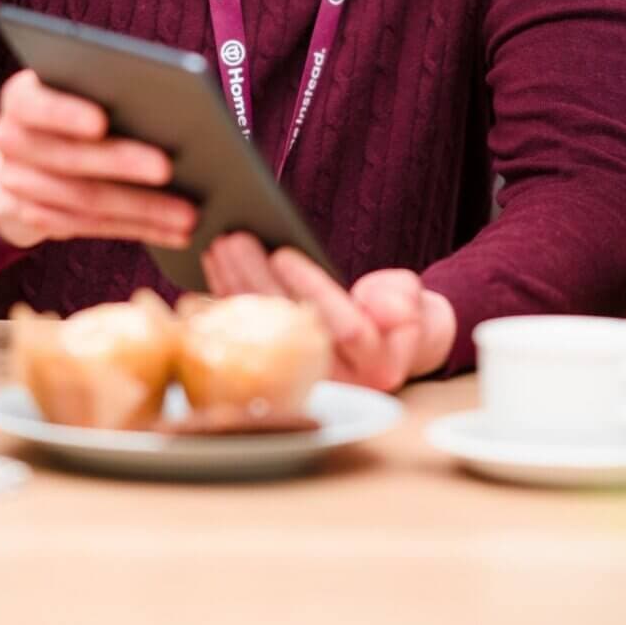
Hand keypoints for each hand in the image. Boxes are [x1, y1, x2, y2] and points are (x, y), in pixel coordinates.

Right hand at [0, 69, 196, 250]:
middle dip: (121, 164)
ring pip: (85, 201)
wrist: (24, 155)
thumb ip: (109, 92)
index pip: (34, 103)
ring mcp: (17, 183)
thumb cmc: (74, 108)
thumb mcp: (80, 92)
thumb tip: (171, 104)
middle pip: (68, 157)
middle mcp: (11, 140)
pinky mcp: (35, 218)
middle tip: (167, 168)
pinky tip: (175, 231)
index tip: (101, 122)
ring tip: (188, 213)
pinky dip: (139, 229)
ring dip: (142, 209)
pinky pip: (91, 227)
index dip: (65, 114)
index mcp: (21, 98)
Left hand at [202, 233, 456, 391]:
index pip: (343, 327)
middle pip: (288, 330)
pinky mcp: (276, 376)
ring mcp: (303, 385)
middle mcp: (337, 384)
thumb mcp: (414, 301)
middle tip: (235, 240)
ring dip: (235, 289)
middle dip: (258, 281)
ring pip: (260, 336)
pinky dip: (226, 306)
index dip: (310, 288)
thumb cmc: (402, 317)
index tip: (283, 254)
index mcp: (377, 367)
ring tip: (219, 247)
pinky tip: (211, 276)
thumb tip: (375, 303)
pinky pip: (245, 342)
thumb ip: (401, 299)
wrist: (390, 349)